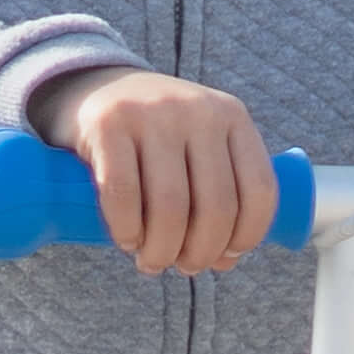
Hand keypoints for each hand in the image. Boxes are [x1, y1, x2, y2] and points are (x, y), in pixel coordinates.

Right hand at [35, 64, 274, 276]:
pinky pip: (123, 193)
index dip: (248, 235)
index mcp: (232, 116)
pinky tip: (128, 242)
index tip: (225, 257)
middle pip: (216, 205)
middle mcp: (198, 111)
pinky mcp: (108, 124)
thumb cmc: (155, 135)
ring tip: (152, 262)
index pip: (259, 189)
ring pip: (171, 206)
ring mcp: (153, 113)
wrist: (94, 85)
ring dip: (163, 250)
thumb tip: (225, 262)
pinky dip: (128, 229)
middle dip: (201, 252)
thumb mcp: (198, 147)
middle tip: (184, 267)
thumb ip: (217, 195)